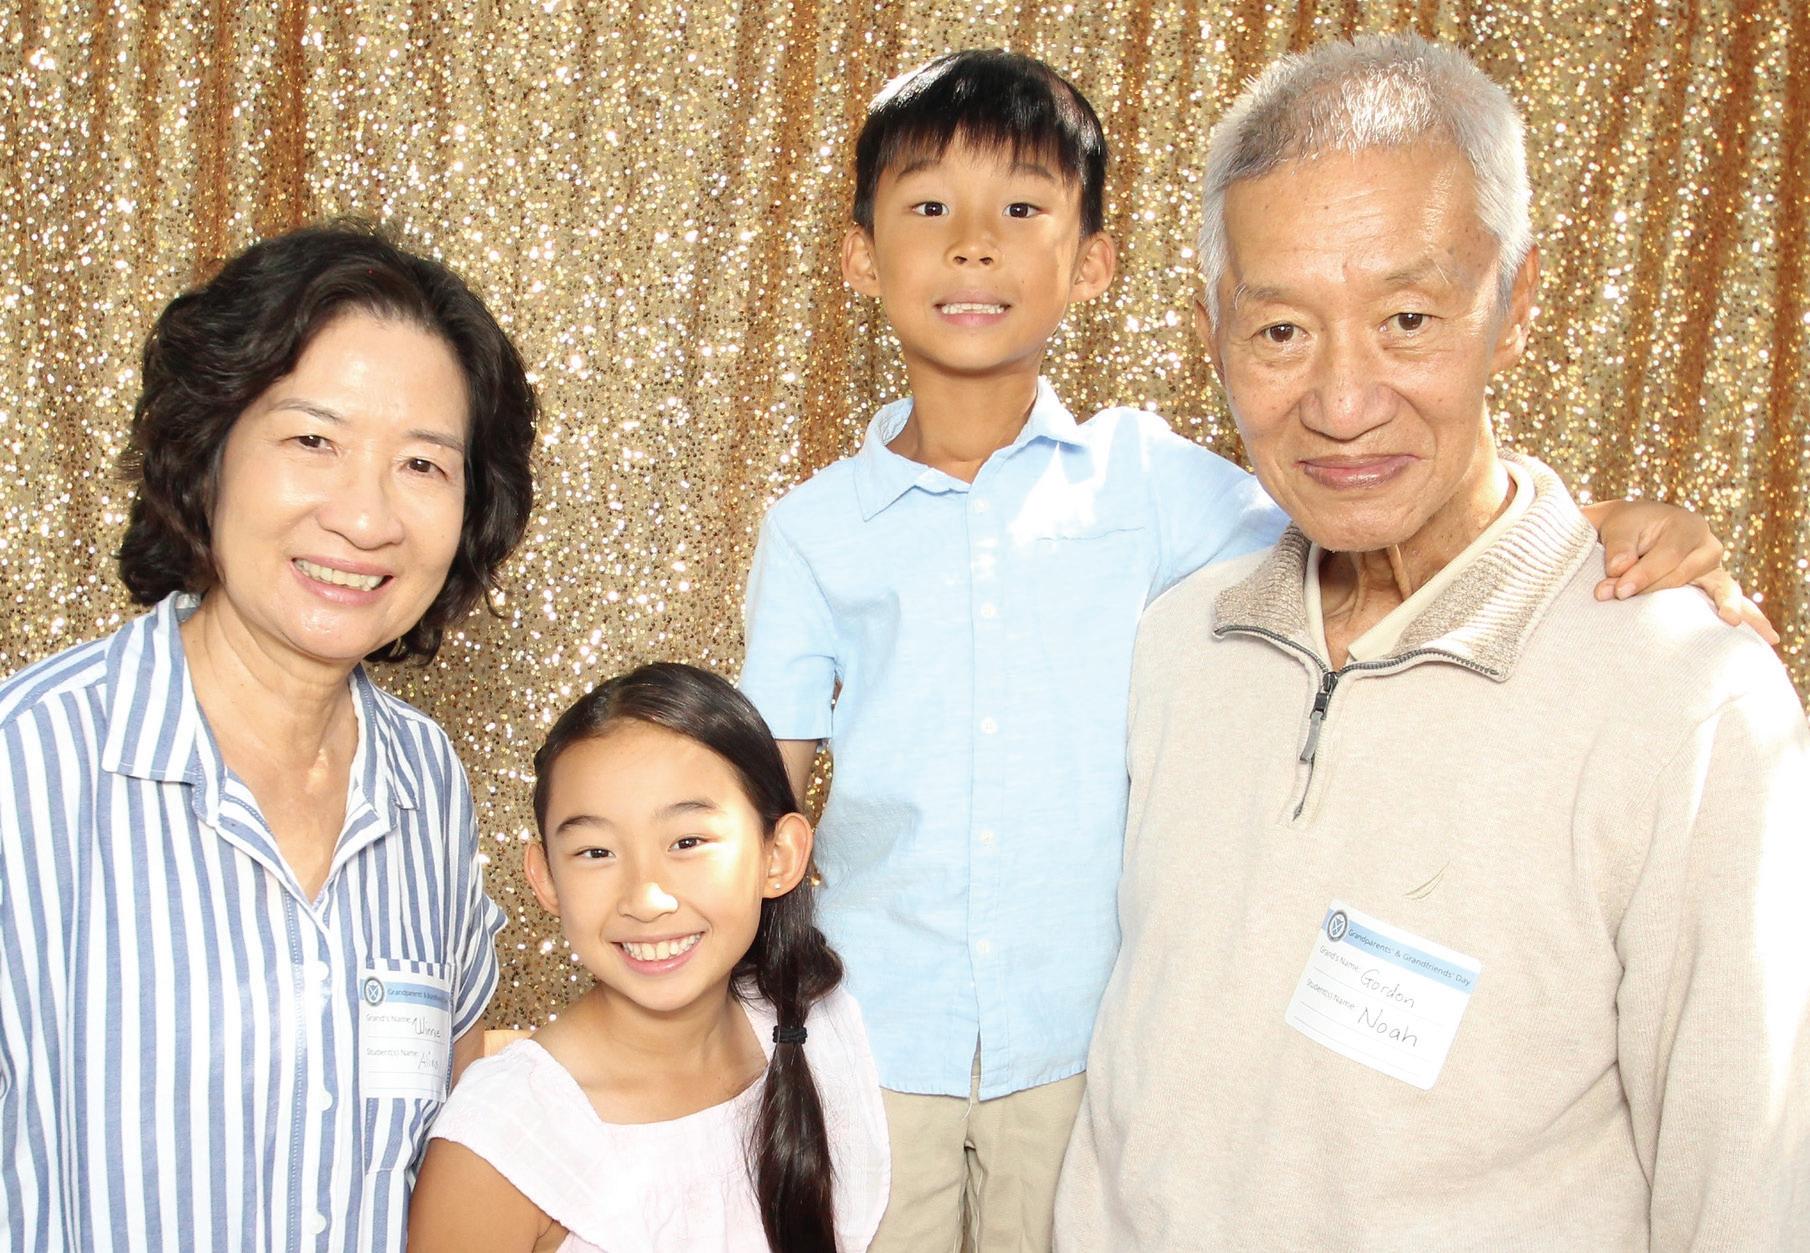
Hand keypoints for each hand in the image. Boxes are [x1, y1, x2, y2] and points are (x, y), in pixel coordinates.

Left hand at [1584, 499, 1779, 643]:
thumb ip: (1619, 549)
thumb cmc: (1628, 530)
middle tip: (1618, 599)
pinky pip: (1733, 600)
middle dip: (1652, 590)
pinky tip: (1767, 637)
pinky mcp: (1714, 585)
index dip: (1642, 575)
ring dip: (1725, 606)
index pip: (1667, 556)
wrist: (1639, 530)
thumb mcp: (1619, 530)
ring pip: (1718, 589)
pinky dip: (1748, 616)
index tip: (1617, 591)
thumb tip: (1617, 569)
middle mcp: (1707, 546)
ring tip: (1731, 621)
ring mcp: (1715, 568)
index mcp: (1686, 526)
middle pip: (1683, 575)